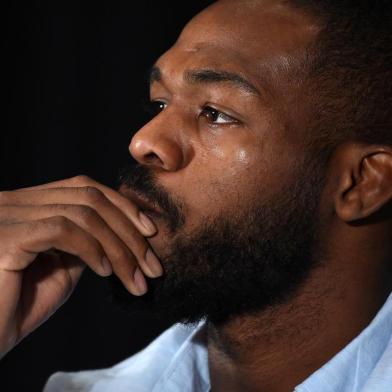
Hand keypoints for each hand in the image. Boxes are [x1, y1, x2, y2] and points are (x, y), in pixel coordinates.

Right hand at [0, 175, 161, 357]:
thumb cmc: (17, 307)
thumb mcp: (61, 269)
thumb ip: (84, 244)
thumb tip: (118, 232)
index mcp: (29, 204)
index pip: (85, 187)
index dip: (123, 206)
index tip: (150, 233)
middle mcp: (16, 200)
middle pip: (90, 197)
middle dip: (129, 230)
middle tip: (153, 266)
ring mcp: (9, 214)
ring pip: (84, 213)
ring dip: (119, 247)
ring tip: (135, 278)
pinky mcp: (7, 235)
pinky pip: (63, 229)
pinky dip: (93, 248)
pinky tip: (105, 272)